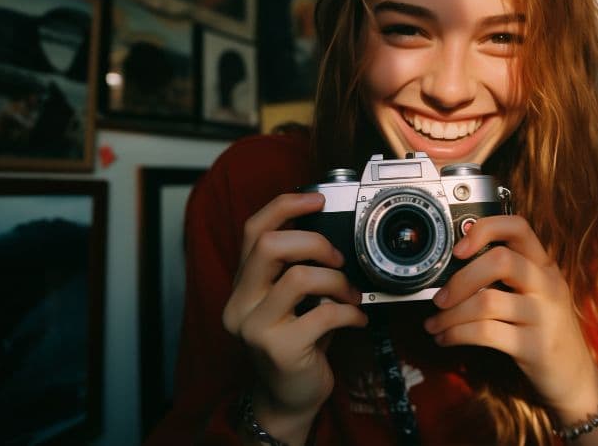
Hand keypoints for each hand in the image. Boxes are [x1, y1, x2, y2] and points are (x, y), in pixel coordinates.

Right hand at [222, 192, 367, 437]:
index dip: (285, 206)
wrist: (289, 398)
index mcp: (242, 284)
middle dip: (314, 241)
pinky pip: (323, 315)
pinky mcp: (280, 349)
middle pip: (269, 245)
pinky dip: (350, 313)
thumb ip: (295, 269)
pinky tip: (356, 320)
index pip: (253, 230)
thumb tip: (330, 230)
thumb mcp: (290, 302)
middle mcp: (240, 303)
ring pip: (299, 277)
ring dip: (337, 281)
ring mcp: (256, 327)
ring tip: (351, 295)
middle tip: (338, 258)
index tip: (318, 199)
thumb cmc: (298, 343)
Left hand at [422, 215, 597, 423]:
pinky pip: (486, 333)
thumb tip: (451, 267)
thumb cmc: (544, 329)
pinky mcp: (534, 346)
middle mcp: (548, 284)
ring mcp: (544, 315)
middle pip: (501, 260)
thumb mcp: (535, 294)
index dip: (484, 229)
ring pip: (487, 301)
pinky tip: (446, 339)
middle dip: (460, 279)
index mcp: (545, 265)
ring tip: (434, 324)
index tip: (458, 249)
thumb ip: (506, 275)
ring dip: (450, 314)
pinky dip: (456, 335)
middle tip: (440, 298)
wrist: (575, 377)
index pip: (518, 227)